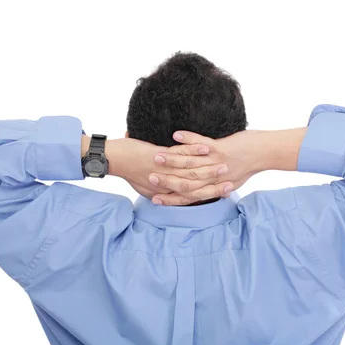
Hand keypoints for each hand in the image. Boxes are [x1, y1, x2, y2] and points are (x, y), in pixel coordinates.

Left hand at [104, 137, 233, 204]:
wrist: (112, 159)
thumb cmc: (128, 171)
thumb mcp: (144, 186)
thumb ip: (156, 191)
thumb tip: (164, 195)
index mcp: (163, 191)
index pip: (191, 196)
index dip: (209, 194)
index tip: (225, 192)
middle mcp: (165, 182)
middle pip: (195, 185)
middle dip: (215, 182)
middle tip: (231, 181)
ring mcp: (162, 170)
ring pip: (191, 170)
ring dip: (209, 167)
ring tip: (225, 164)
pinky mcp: (158, 155)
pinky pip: (180, 153)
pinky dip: (194, 149)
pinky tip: (207, 148)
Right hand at [150, 127, 306, 205]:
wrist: (264, 154)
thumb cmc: (246, 168)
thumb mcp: (229, 183)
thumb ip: (213, 188)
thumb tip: (200, 191)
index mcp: (213, 188)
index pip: (187, 197)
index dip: (170, 198)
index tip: (154, 198)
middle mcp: (212, 178)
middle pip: (184, 182)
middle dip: (164, 179)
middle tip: (148, 177)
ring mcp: (215, 163)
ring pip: (189, 163)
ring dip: (171, 159)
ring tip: (155, 155)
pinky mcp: (220, 149)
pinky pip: (201, 144)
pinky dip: (188, 139)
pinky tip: (175, 134)